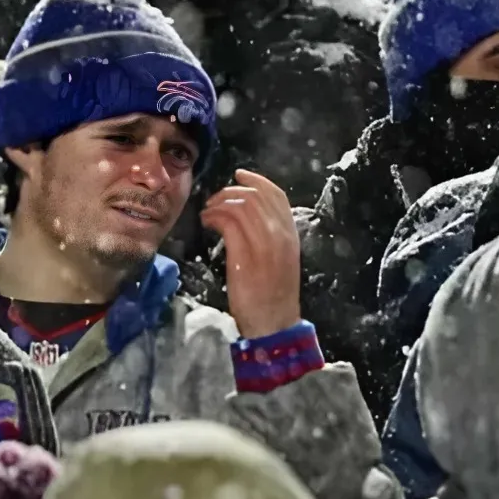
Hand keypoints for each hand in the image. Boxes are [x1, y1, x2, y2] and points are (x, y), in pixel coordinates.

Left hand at [202, 169, 302, 339]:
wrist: (274, 322)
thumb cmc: (274, 295)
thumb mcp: (281, 259)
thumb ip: (272, 237)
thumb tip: (250, 217)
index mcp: (291, 234)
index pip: (277, 195)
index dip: (257, 180)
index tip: (239, 176)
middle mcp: (280, 234)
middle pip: (255, 196)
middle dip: (231, 191)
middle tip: (214, 198)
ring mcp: (263, 244)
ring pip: (240, 206)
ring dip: (219, 203)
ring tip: (207, 212)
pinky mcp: (244, 255)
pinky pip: (228, 223)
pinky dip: (214, 217)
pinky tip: (207, 222)